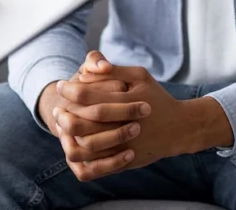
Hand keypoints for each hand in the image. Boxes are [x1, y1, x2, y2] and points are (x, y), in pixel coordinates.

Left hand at [56, 57, 233, 180]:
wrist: (178, 128)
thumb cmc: (156, 97)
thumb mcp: (139, 75)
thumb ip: (114, 71)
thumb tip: (88, 70)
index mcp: (126, 102)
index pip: (88, 96)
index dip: (70, 90)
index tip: (61, 85)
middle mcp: (124, 126)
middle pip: (84, 123)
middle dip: (65, 113)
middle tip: (57, 106)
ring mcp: (124, 147)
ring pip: (86, 146)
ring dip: (69, 135)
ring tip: (62, 124)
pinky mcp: (124, 162)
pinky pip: (96, 165)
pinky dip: (81, 155)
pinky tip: (74, 142)